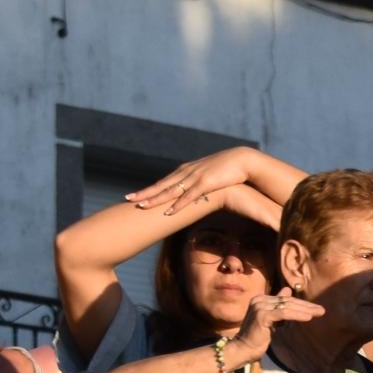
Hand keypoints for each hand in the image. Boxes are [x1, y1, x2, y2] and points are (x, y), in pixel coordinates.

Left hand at [127, 144, 264, 215]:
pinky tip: (168, 212)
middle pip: (162, 185)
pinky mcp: (206, 183)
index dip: (149, 189)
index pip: (164, 181)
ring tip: (141, 206)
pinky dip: (178, 205)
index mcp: (187, 170)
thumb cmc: (229, 168)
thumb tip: (194, 190)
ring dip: (155, 199)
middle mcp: (187, 172)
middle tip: (128, 199)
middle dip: (144, 193)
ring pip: (171, 190)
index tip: (136, 195)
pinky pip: (189, 197)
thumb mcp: (210, 174)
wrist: (244, 160)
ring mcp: (195, 177)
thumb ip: (200, 180)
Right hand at [230, 293, 324, 359]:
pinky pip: (284, 314)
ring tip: (319, 313)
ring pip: (287, 307)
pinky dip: (297, 315)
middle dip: (306, 306)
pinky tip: (309, 317)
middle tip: (322, 310)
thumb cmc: (257, 337)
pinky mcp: (262, 315)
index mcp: (260, 299)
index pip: (285, 300)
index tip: (316, 309)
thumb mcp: (271, 319)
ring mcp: (259, 306)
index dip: (302, 304)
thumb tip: (288, 290)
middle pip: (288, 302)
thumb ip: (278, 306)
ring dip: (305, 310)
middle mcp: (259, 300)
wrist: (242, 349)